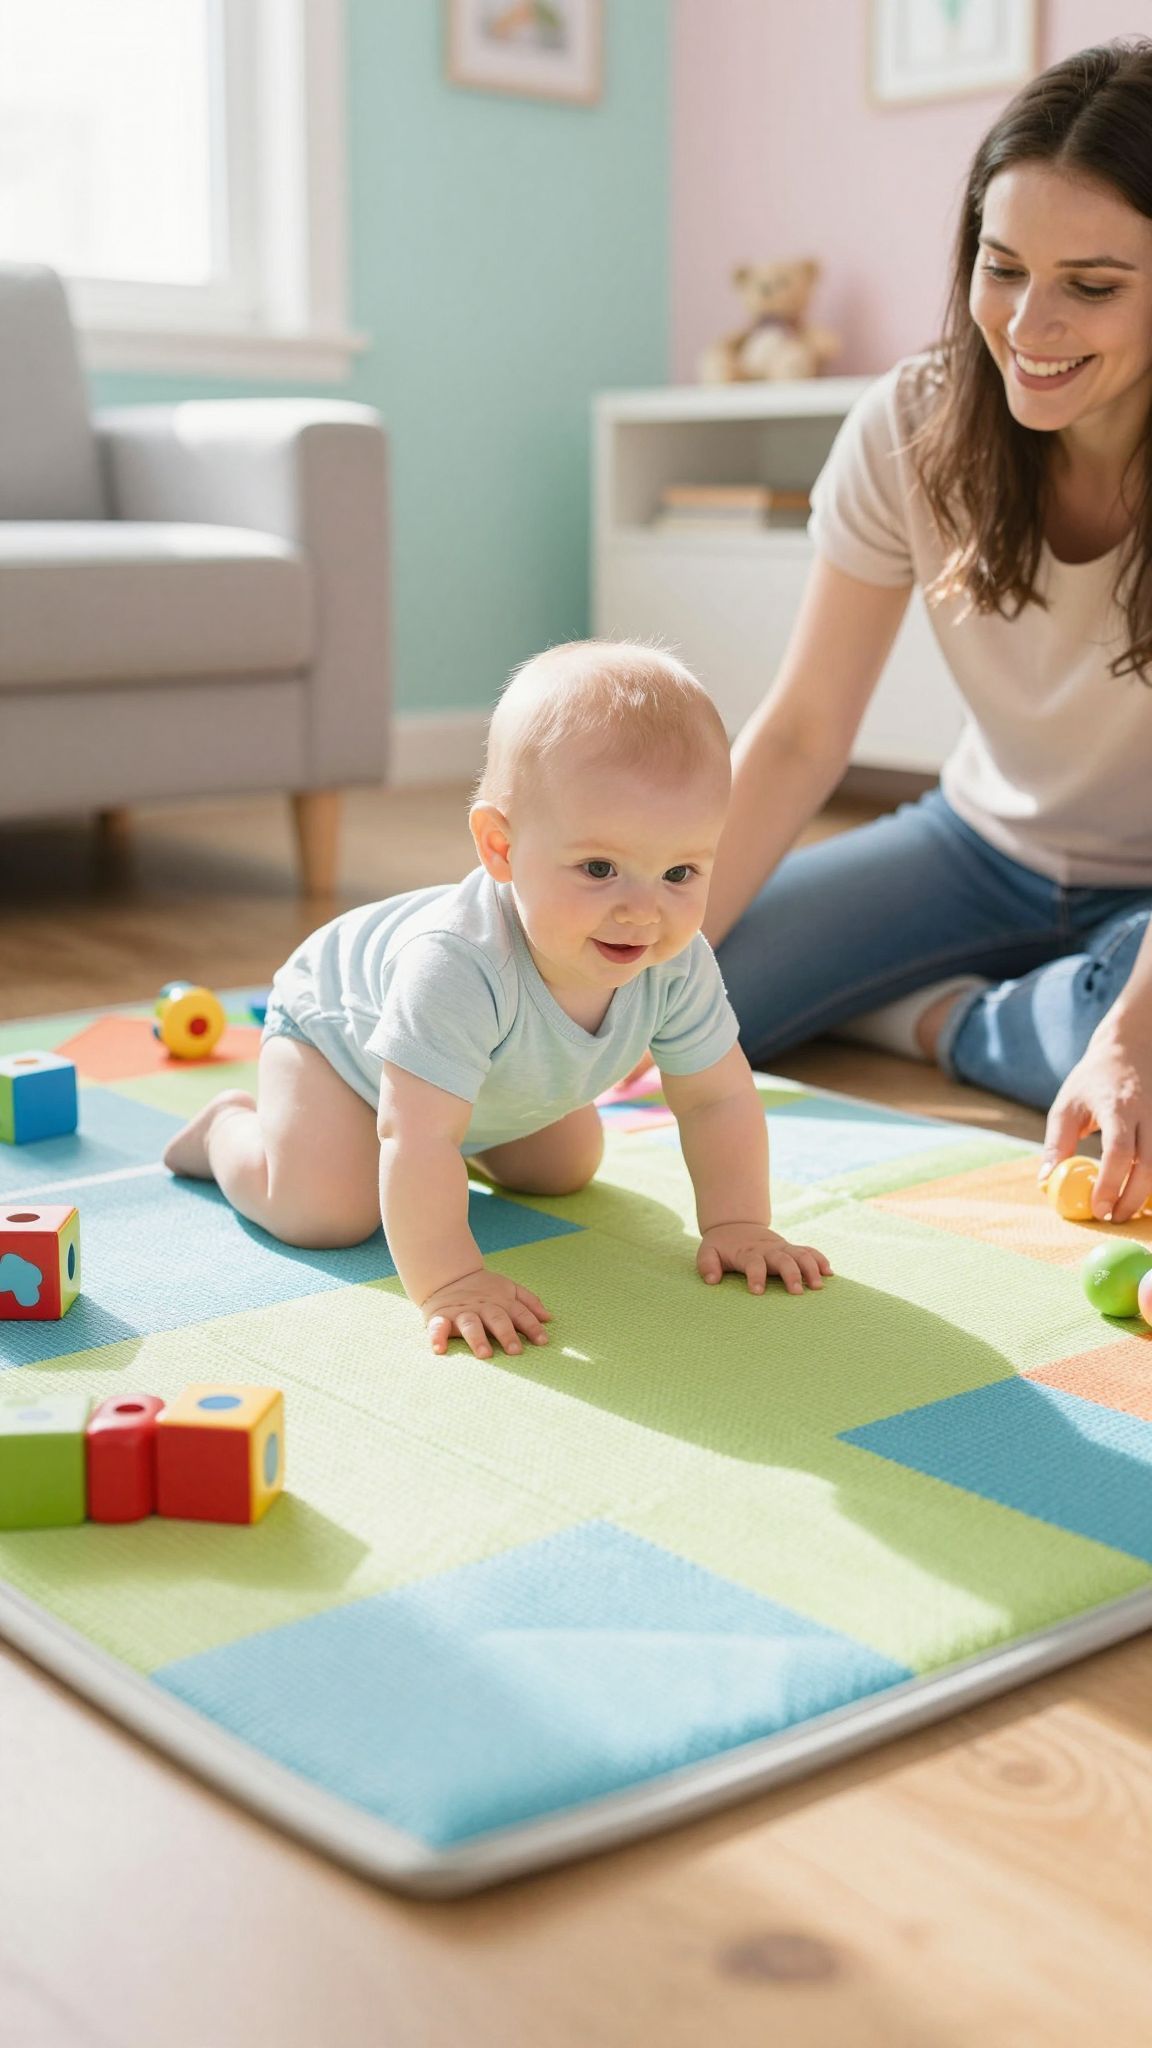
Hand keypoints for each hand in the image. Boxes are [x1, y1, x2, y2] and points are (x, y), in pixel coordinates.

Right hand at [421, 1268, 551, 1358]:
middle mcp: (483, 1307)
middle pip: (497, 1319)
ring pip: (471, 1325)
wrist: (447, 1275)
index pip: (520, 1313)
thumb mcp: (508, 1289)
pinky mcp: (441, 1317)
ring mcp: (462, 1312)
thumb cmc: (483, 1289)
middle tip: (515, 1351)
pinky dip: (437, 1337)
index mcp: (501, 1301)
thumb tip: (548, 1318)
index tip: (542, 1341)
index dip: (532, 1326)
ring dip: (477, 1339)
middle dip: (506, 1334)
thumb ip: (528, 1302)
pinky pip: (438, 1327)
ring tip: (485, 1354)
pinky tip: (439, 1349)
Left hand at [697, 1223, 831, 1295]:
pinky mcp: (790, 1248)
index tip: (757, 1292)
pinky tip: (829, 1273)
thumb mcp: (707, 1251)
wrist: (735, 1223)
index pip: (753, 1263)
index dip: (755, 1277)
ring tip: (818, 1286)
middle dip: (791, 1274)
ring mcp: (781, 1248)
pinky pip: (808, 1251)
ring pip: (800, 1255)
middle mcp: (767, 1250)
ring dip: (811, 1268)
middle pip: (783, 1259)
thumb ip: (707, 1264)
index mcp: (747, 1252)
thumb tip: (712, 1281)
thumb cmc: (721, 1245)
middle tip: (796, 1292)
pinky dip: (819, 1260)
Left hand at [1041, 1027, 1151, 1224]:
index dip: (1110, 1184)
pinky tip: (1144, 1195)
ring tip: (1127, 1212)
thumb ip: (1056, 1143)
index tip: (1097, 1209)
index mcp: (1118, 1107)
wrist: (1132, 1048)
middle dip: (1133, 1199)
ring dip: (1148, 1195)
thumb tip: (1046, 1182)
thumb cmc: (1093, 1080)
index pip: (1118, 1151)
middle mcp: (1147, 1113)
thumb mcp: (1067, 1105)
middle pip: (1149, 1165)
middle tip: (1114, 1219)